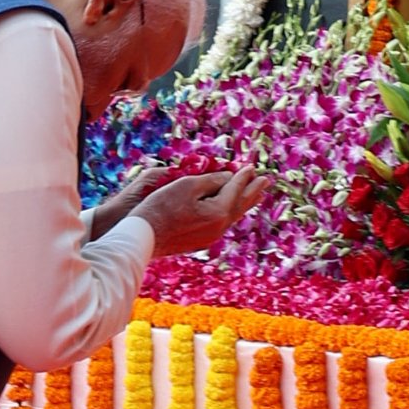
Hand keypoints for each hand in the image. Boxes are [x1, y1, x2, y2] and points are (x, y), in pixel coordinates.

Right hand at [135, 157, 268, 249]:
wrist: (142, 237)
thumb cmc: (161, 207)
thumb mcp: (186, 185)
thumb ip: (211, 180)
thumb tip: (227, 178)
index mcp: (219, 212)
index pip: (235, 189)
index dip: (243, 175)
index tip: (252, 166)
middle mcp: (219, 227)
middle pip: (240, 205)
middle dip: (252, 191)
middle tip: (265, 180)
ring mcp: (210, 237)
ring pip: (232, 216)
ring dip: (244, 202)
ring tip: (255, 195)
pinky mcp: (200, 241)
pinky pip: (222, 223)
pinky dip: (231, 212)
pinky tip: (230, 209)